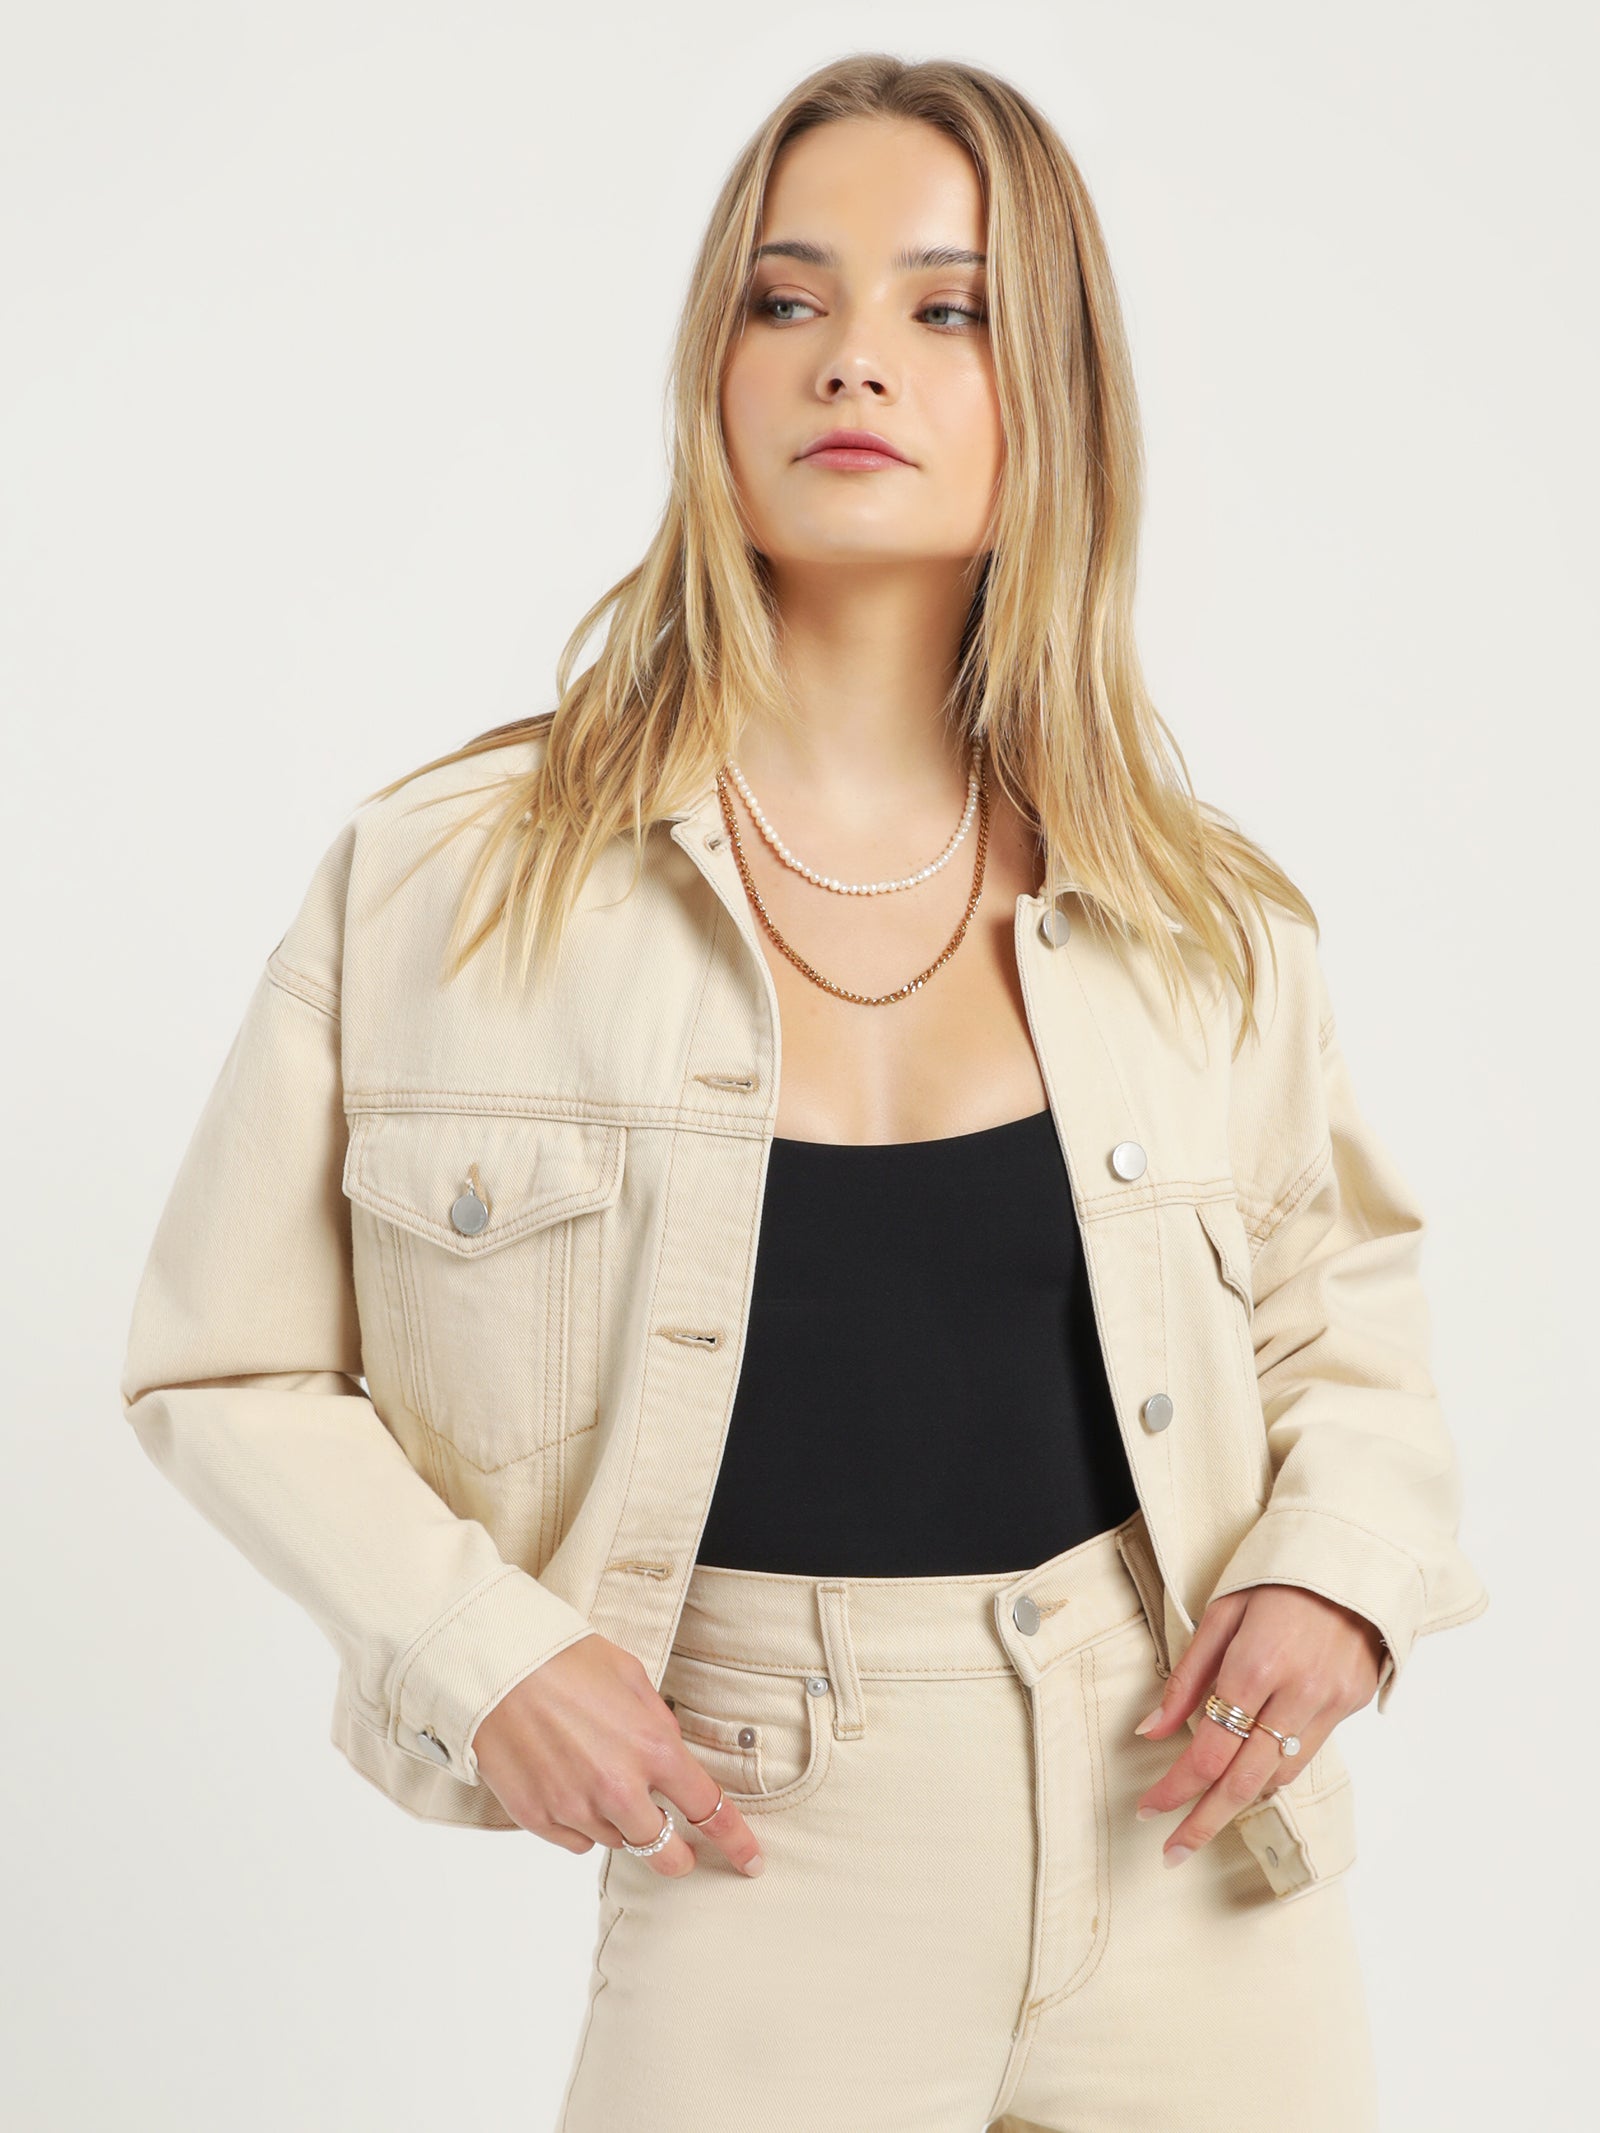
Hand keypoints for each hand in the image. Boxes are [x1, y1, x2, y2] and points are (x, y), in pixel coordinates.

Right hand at [470, 1633, 766, 1879]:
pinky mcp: (539, 1818)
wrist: (495, 1666)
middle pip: (666, 1853)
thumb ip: (658, 1723)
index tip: (751, 1862)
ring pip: (617, 1844)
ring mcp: (576, 1808)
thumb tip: (668, 1753)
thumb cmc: (565, 1660)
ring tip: (598, 1779)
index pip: (709, 1810)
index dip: (736, 1842)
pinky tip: (568, 1786)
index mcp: (653, 1749)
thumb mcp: (631, 1678)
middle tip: (680, 1850)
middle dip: (679, 1856)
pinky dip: (581, 1824)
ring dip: (621, 1825)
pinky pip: (576, 1842)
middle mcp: (619, 1789)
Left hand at [1130, 1583, 1385, 1865]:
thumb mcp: (1219, 1613)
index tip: (1149, 1808)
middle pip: (1243, 1782)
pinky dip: (1274, 1771)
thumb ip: (1186, 1678)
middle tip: (1173, 1852)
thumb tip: (1151, 1732)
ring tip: (1205, 1815)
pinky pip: (1306, 1754)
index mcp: (1256, 1665)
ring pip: (1278, 1776)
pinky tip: (1249, 1776)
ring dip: (1239, 1801)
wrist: (1353, 1557)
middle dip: (1204, 1822)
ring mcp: (1330, 1703)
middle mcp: (1297, 1693)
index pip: (1208, 1750)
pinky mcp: (1352, 1704)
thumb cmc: (1276, 1578)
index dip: (1175, 1788)